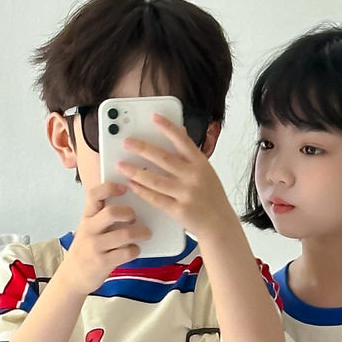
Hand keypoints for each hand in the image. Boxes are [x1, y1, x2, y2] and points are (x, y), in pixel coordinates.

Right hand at [59, 181, 150, 295]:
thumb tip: (130, 204)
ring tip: (146, 234)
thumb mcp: (88, 230)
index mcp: (86, 217)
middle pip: (112, 213)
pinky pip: (126, 252)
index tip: (124, 188)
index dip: (110, 188)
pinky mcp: (103, 263)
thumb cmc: (86, 250)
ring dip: (140, 233)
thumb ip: (102, 218)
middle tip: (135, 218)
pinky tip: (135, 250)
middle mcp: (89, 230)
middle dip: (129, 213)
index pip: (94, 195)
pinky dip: (135, 250)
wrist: (72, 277)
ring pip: (124, 234)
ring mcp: (95, 247)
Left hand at [116, 115, 235, 239]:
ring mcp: (186, 194)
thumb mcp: (206, 171)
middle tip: (126, 142)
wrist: (220, 224)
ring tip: (121, 165)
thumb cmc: (212, 197)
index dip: (167, 127)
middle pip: (164, 158)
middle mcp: (194, 177)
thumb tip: (179, 131)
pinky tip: (131, 184)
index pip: (182, 141)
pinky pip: (156, 199)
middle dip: (142, 149)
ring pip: (155, 180)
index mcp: (201, 164)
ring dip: (136, 171)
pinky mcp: (179, 211)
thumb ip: (191, 154)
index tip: (153, 117)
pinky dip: (142, 191)